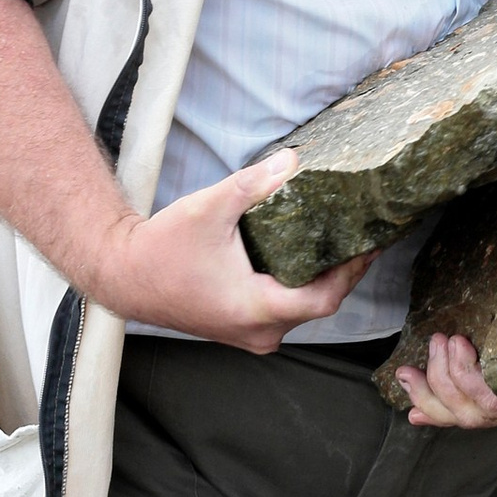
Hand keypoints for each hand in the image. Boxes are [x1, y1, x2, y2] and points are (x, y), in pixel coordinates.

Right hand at [93, 153, 371, 351]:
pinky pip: (284, 312)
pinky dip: (299, 287)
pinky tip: (307, 259)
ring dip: (322, 281)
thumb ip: (253, 185)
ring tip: (342, 244)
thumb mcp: (210, 209)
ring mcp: (249, 335)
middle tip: (363, 237)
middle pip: (319, 305)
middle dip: (343, 272)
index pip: (324, 298)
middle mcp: (257, 331)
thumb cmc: (162, 248)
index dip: (353, 271)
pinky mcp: (241, 329)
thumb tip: (293, 161)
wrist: (124, 275)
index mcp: (256, 309)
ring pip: (302, 311)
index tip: (372, 244)